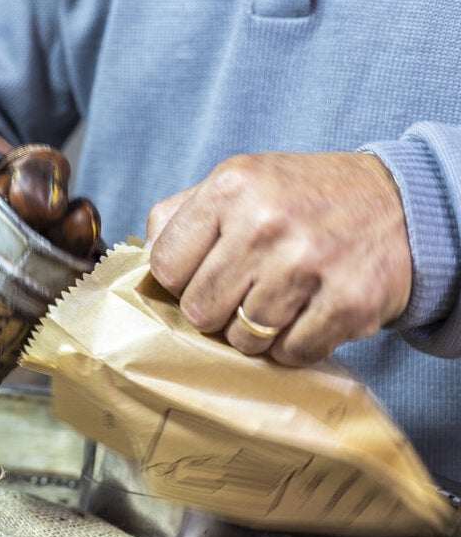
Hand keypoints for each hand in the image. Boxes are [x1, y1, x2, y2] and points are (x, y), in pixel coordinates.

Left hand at [145, 152, 411, 365]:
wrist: (400, 203)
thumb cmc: (301, 199)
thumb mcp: (239, 182)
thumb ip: (179, 217)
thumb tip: (136, 263)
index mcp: (231, 187)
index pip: (164, 266)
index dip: (179, 280)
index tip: (202, 275)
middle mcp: (266, 222)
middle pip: (199, 310)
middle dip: (216, 310)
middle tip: (242, 292)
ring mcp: (308, 264)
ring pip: (242, 339)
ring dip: (254, 331)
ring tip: (277, 300)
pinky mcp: (347, 303)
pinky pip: (289, 353)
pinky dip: (293, 345)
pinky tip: (306, 314)